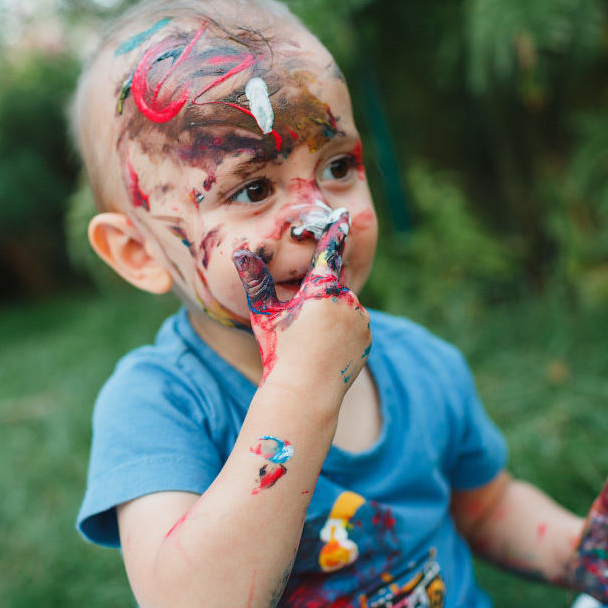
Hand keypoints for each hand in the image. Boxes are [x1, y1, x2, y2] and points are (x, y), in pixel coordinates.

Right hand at [233, 212, 370, 386]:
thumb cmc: (280, 350)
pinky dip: (342, 330)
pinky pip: (354, 324)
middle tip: (299, 322)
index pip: (328, 252)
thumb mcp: (264, 314)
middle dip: (316, 296)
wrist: (306, 392)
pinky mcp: (368, 337)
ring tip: (311, 340)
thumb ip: (255, 280)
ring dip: (329, 313)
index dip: (332, 232)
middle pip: (329, 286)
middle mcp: (347, 299)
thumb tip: (240, 252)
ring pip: (342, 305)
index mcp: (321, 289)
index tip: (340, 215)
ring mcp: (361, 319)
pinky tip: (326, 348)